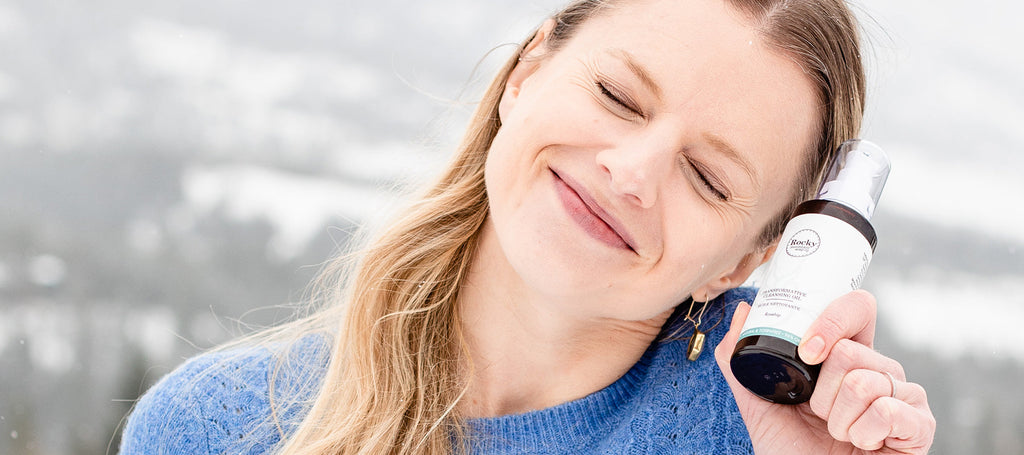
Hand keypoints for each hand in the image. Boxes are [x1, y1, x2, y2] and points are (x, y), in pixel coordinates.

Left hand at [714, 290, 935, 453]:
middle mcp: (880, 370)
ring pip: (864, 382)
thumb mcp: (757, 402)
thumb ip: (739, 359)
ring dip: (838, 419)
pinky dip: (862, 433)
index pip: (857, 308)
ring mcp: (905, 396)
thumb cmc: (791, 449)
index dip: (832, 321)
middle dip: (822, 392)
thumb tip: (743, 310)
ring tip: (839, 433)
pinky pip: (887, 411)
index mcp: (849, 356)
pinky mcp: (920, 426)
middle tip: (820, 414)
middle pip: (850, 351)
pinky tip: (862, 444)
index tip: (807, 351)